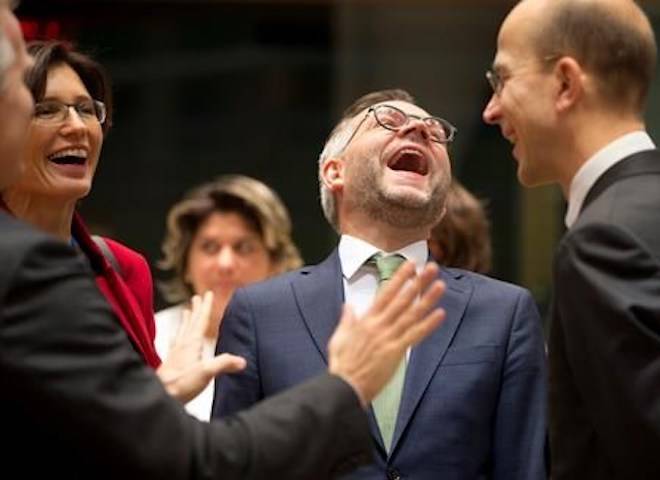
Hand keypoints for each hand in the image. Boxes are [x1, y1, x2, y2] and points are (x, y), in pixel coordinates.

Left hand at [157, 291, 245, 403]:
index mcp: (192, 344)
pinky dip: (178, 336)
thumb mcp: (206, 373)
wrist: (159, 397)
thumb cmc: (180, 385)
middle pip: (191, 323)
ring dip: (186, 320)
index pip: (200, 320)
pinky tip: (175, 339)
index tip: (208, 293)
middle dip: (196, 309)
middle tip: (197, 297)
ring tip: (186, 312)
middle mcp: (182, 345)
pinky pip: (176, 343)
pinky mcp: (171, 363)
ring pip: (182, 331)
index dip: (205, 307)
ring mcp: (175, 354)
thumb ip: (224, 364)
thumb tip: (242, 361)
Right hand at [327, 261, 444, 405]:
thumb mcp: (338, 338)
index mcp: (365, 320)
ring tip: (440, 284)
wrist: (344, 386)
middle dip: (417, 281)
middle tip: (431, 267)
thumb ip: (346, 320)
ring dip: (426, 298)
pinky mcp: (395, 352)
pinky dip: (428, 324)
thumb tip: (348, 306)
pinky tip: (440, 314)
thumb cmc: (341, 365)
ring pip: (411, 314)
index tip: (410, 265)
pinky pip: (415, 335)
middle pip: (402, 299)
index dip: (399, 278)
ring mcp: (388, 338)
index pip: (385, 293)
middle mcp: (378, 325)